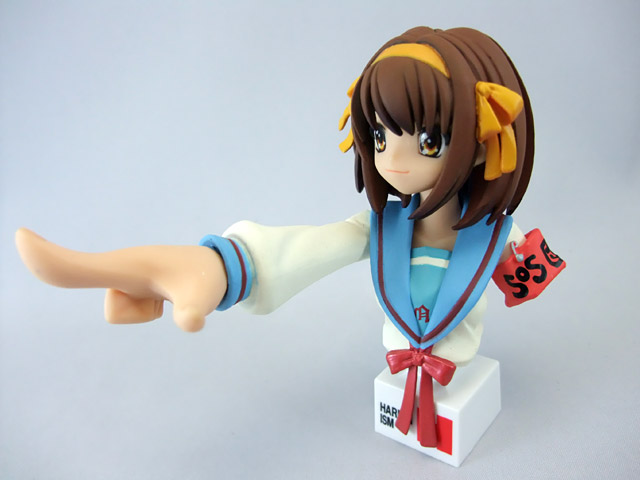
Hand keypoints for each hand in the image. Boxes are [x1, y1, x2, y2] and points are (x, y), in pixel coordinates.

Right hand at [15, 228, 227, 331]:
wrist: (218, 268)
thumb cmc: (205, 278)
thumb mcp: (201, 297)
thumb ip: (193, 311)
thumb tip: (191, 323)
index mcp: (126, 265)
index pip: (76, 266)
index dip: (45, 258)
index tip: (21, 237)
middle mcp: (119, 268)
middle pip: (113, 309)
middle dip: (143, 309)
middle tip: (163, 300)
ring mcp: (123, 276)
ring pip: (121, 313)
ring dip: (149, 312)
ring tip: (174, 295)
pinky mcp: (129, 283)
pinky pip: (130, 311)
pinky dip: (151, 310)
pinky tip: (169, 297)